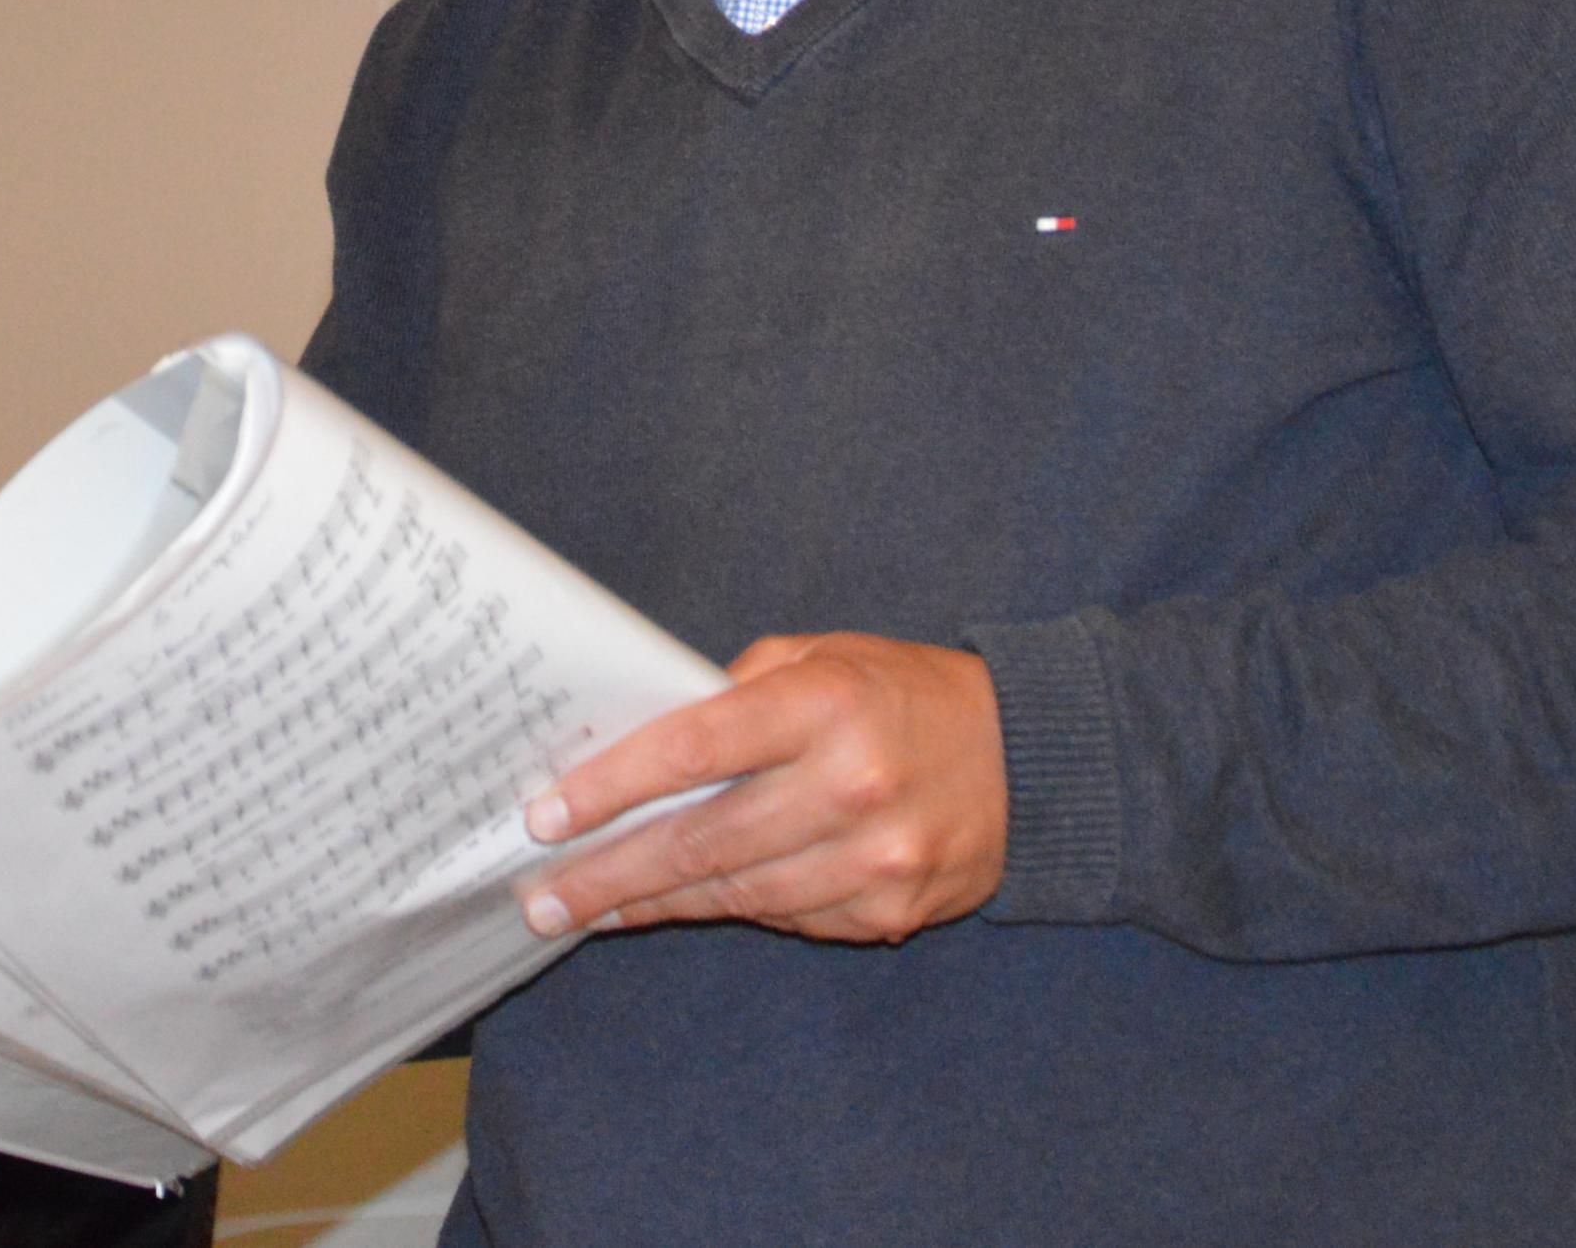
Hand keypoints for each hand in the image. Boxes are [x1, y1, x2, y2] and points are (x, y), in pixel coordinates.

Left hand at [516, 631, 1008, 943]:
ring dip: (651, 904)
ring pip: (733, 895)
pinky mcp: (888, 915)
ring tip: (588, 906)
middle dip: (607, 873)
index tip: (545, 816)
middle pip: (700, 843)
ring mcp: (873, 862)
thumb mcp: (827, 657)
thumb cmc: (906, 695)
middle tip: (540, 896)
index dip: (609, 786)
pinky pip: (782, 918)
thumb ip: (737, 692)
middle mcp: (851, 787)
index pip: (693, 748)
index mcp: (827, 705)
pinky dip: (727, 910)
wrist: (1035, 762)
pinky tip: (677, 906)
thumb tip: (638, 742)